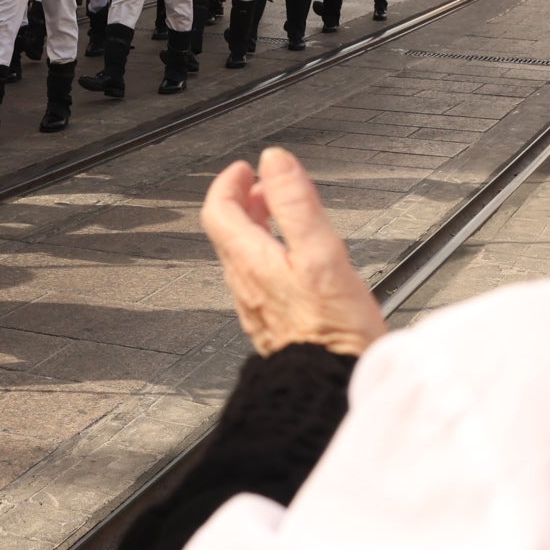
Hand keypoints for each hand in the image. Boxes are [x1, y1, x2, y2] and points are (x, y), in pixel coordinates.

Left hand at [200, 147, 387, 358]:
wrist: (329, 387)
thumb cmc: (330, 330)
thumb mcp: (319, 253)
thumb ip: (295, 203)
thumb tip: (275, 162)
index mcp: (251, 261)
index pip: (218, 210)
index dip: (229, 182)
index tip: (246, 168)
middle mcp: (246, 285)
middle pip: (229, 232)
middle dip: (245, 201)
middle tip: (264, 185)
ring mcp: (257, 307)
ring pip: (244, 257)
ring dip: (257, 228)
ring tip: (280, 216)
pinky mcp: (273, 325)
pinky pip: (260, 281)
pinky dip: (270, 256)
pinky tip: (294, 263)